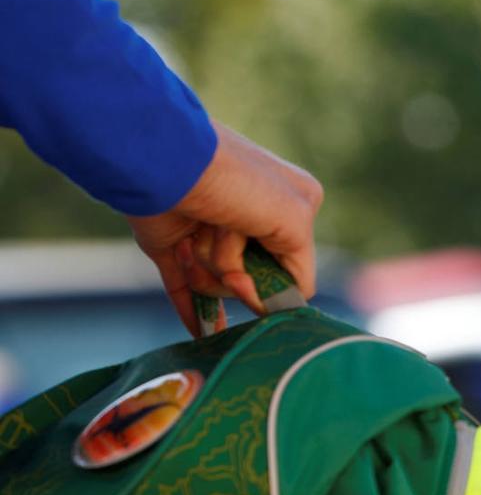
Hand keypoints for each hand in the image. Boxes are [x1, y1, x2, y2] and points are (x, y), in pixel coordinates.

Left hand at [128, 119, 322, 335]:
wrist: (166, 160)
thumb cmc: (238, 184)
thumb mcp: (294, 220)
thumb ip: (300, 268)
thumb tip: (286, 304)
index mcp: (293, 206)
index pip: (295, 269)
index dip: (277, 284)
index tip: (257, 283)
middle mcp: (253, 219)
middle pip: (254, 278)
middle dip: (238, 271)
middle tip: (227, 239)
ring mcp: (211, 233)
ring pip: (216, 283)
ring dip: (205, 267)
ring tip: (197, 233)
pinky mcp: (173, 243)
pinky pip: (184, 290)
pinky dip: (192, 310)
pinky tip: (202, 333)